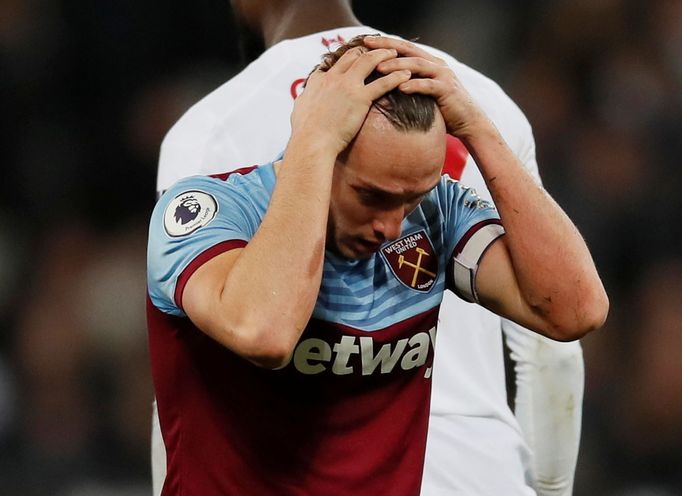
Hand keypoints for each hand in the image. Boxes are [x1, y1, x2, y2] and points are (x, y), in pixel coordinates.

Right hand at [290, 46, 411, 156]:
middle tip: (379, 50)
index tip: (356, 56)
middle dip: (367, 50)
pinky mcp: (360, 98)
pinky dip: (396, 76)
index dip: (347, 58)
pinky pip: (382, 82)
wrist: (311, 142)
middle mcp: (333, 78)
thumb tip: (303, 101)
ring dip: (384, 55)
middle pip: (353, 55)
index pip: (334, 62)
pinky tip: (406, 74)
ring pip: (369, 61)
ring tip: (395, 53)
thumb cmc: (304, 133)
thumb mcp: (299, 110)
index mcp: (318, 81)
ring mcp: (347, 85)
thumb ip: (305, 100)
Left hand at [365, 36, 489, 138]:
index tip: (365, 42)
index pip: (404, 48)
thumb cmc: (442, 109)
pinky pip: (428, 85)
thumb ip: (409, 84)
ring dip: (397, 66)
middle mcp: (436, 65)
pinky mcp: (447, 90)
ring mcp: (442, 76)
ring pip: (417, 65)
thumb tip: (384, 86)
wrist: (468, 121)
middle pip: (408, 50)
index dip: (385, 43)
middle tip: (367, 46)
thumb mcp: (423, 93)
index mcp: (429, 63)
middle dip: (387, 47)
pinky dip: (414, 85)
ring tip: (380, 68)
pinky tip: (401, 87)